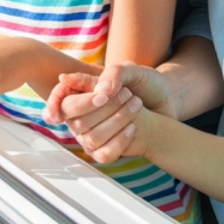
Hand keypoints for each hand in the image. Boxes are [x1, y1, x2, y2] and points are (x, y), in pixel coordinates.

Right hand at [46, 61, 171, 162]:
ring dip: (117, 120)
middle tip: (127, 92)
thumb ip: (113, 74)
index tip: (90, 100)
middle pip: (76, 119)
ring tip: (136, 104)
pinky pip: (103, 153)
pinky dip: (120, 140)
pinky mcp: (104, 150)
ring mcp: (91, 134)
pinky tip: (133, 126)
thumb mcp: (132, 70)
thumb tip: (99, 92)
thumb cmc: (145, 82)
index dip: (57, 102)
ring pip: (91, 137)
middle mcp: (81, 114)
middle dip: (105, 107)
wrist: (166, 101)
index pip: (60, 98)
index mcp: (82, 91)